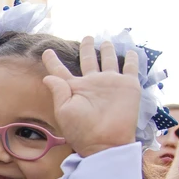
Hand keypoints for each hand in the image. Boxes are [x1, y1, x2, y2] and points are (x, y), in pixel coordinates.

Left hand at [42, 37, 141, 157]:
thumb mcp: (64, 110)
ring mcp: (110, 83)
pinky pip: (130, 68)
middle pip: (88, 61)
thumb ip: (58, 91)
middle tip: (87, 37)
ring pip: (108, 60)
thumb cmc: (81, 129)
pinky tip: (131, 51)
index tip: (46, 51)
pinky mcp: (128, 85)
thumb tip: (47, 76)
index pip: (61, 71)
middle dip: (87, 49)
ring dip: (107, 50)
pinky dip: (132, 59)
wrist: (106, 142)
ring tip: (105, 40)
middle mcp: (92, 83)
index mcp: (74, 88)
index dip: (53, 61)